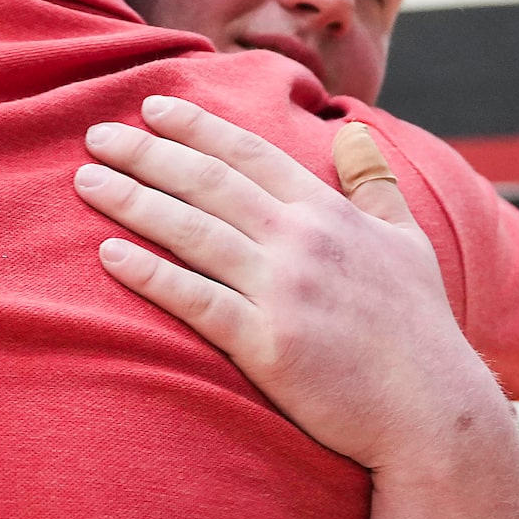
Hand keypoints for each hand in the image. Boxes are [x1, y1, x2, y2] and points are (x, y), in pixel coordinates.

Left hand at [74, 97, 509, 473]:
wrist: (431, 410)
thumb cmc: (419, 328)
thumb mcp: (408, 240)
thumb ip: (375, 183)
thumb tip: (355, 133)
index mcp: (330, 212)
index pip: (249, 153)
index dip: (196, 127)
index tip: (151, 108)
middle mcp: (303, 240)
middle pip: (209, 182)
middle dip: (147, 154)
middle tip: (95, 136)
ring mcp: (284, 291)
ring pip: (193, 232)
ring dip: (134, 200)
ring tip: (87, 181)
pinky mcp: (267, 344)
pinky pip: (196, 300)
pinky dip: (150, 274)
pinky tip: (110, 254)